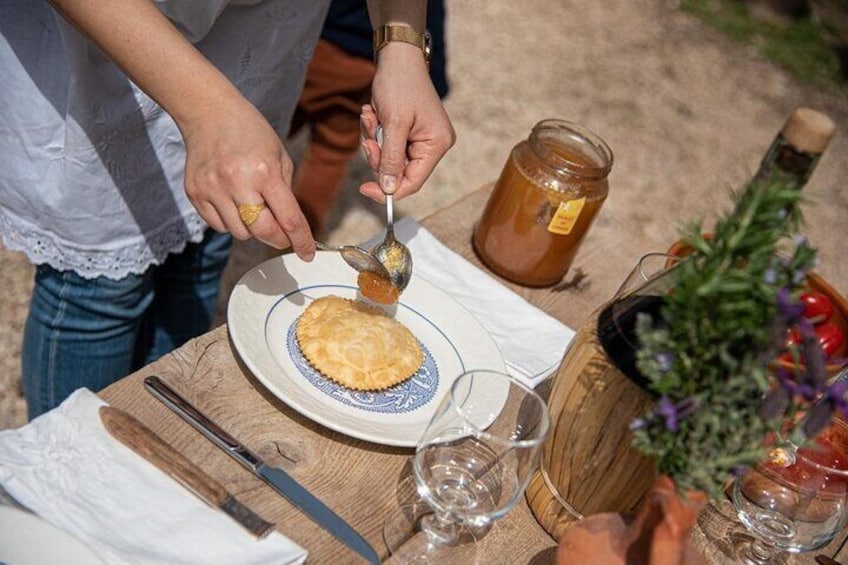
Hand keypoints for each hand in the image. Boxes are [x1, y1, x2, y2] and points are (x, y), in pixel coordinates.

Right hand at [179, 96, 314, 260]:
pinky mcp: (195, 193)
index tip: (307, 254)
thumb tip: (289, 228)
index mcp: (264, 172)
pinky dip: (230, 222)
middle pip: (262, 232)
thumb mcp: (280, 157)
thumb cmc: (251, 133)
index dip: (301, 241)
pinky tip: (232, 202)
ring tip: (252, 205)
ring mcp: (212, 189)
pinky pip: (218, 227)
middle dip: (277, 240)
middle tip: (282, 236)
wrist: (209, 112)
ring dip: (252, 229)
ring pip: (240, 233)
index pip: (288, 219)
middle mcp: (237, 183)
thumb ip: (286, 194)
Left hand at [359, 42, 454, 200]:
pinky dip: (375, 132)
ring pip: (389, 158)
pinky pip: (386, 144)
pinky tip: (372, 113)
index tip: (364, 189)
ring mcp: (420, 138)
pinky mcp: (407, 131)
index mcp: (437, 144)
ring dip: (374, 140)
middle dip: (378, 155)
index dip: (389, 190)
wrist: (396, 56)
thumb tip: (389, 190)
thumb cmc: (399, 85)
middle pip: (399, 171)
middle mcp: (432, 144)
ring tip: (370, 116)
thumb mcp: (394, 124)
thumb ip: (392, 159)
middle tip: (367, 138)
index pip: (413, 182)